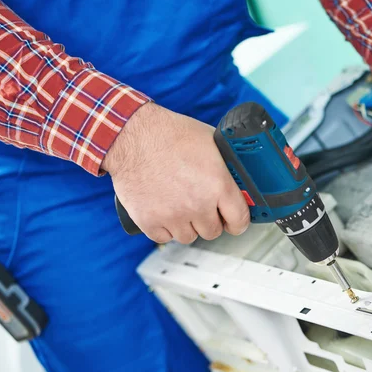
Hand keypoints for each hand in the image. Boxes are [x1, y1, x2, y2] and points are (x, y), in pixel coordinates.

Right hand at [102, 103, 249, 243]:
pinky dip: (164, 227)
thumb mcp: (211, 143)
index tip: (233, 221)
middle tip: (201, 206)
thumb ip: (227, 167)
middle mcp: (198, 204)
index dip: (238, 222)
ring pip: (188, 237)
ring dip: (187, 225)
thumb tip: (239, 179)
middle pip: (213, 232)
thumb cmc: (169, 134)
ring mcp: (173, 215)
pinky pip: (164, 238)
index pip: (239, 221)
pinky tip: (163, 209)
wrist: (132, 135)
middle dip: (210, 220)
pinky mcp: (149, 221)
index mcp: (218, 185)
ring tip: (180, 204)